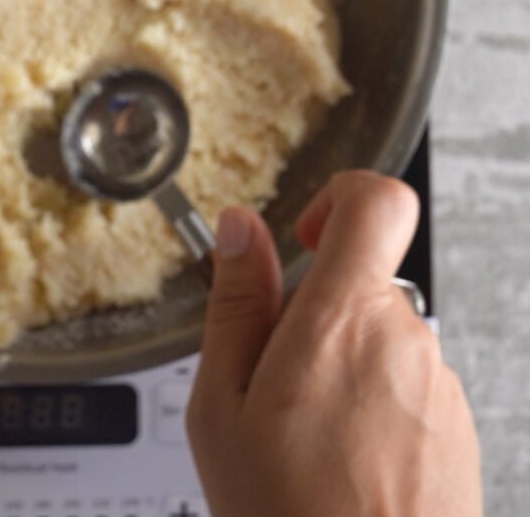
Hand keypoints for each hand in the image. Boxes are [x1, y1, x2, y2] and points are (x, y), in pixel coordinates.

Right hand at [187, 170, 481, 516]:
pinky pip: (407, 384)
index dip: (341, 198)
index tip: (306, 234)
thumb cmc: (290, 515)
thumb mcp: (224, 404)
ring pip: (380, 336)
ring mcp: (440, 386)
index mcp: (342, 319)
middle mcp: (405, 340)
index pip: (378, 202)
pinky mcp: (458, 427)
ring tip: (306, 438)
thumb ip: (236, 301)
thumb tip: (242, 228)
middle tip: (275, 384)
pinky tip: (341, 464)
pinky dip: (373, 405)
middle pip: (362, 281)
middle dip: (314, 314)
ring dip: (341, 365)